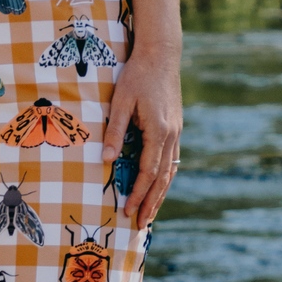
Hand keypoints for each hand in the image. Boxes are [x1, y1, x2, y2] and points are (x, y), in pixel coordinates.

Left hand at [102, 50, 181, 229]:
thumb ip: (113, 132)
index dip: (138, 194)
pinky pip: (171, 161)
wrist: (161, 55)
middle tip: (141, 225)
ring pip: (170, 172)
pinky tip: (158, 188)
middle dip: (151, 203)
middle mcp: (172, 135)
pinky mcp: (175, 129)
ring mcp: (176, 133)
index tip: (128, 211)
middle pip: (162, 179)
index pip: (149, 171)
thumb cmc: (136, 75)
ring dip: (160, 195)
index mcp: (159, 131)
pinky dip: (164, 179)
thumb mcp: (120, 101)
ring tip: (151, 214)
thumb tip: (105, 161)